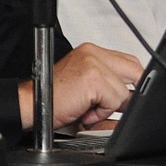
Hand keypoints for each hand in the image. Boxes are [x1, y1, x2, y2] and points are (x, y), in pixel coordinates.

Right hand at [18, 43, 142, 129]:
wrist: (31, 106)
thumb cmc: (53, 100)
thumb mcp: (87, 91)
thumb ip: (109, 89)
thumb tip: (132, 101)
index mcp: (91, 52)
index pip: (128, 62)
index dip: (132, 81)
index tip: (127, 97)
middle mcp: (93, 53)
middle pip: (133, 69)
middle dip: (128, 93)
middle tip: (109, 106)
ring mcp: (93, 63)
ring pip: (124, 90)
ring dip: (109, 107)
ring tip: (88, 110)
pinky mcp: (93, 77)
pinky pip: (114, 100)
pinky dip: (102, 113)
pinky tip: (85, 112)